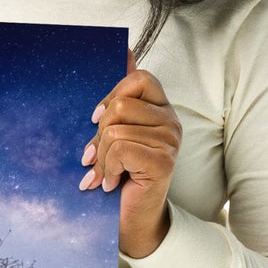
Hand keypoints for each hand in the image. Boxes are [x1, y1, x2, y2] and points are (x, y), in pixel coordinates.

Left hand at [78, 49, 180, 258]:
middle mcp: (171, 121)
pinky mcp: (163, 161)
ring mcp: (170, 141)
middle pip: (121, 106)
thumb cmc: (122, 174)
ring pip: (116, 130)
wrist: (132, 218)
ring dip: (101, 157)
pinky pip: (120, 149)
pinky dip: (107, 169)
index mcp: (160, 109)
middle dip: (99, 134)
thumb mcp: (116, 131)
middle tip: (96, 156)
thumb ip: (122, 95)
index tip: (96, 120)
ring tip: (104, 173)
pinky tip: (110, 183)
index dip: (112, 95)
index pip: (139, 78)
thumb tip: (125, 49)